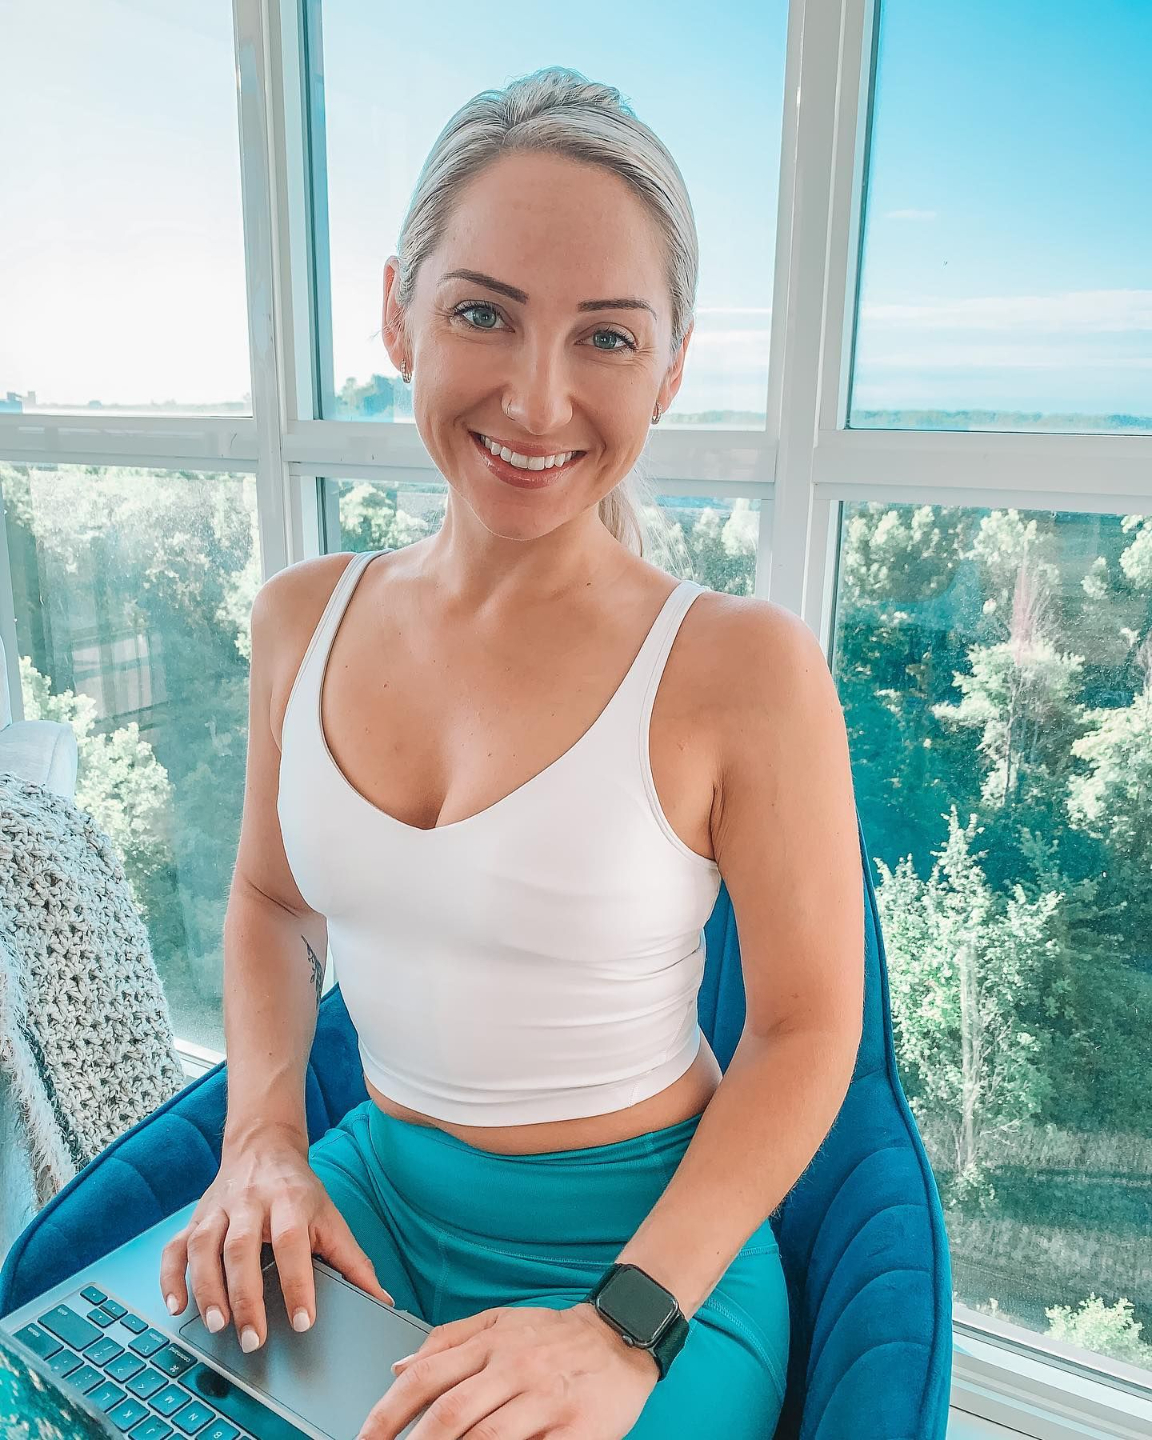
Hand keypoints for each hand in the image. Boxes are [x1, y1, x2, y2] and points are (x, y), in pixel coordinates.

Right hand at [159, 1123, 394, 1351]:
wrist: (264, 1146)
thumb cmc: (300, 1191)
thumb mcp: (330, 1216)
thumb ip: (352, 1260)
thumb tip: (382, 1299)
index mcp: (290, 1201)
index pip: (291, 1243)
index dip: (297, 1283)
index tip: (303, 1322)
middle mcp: (250, 1203)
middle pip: (242, 1247)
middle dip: (246, 1296)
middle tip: (252, 1338)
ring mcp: (218, 1210)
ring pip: (204, 1247)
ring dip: (207, 1288)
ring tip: (217, 1325)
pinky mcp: (194, 1219)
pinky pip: (174, 1248)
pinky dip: (171, 1278)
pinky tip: (177, 1307)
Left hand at [356, 1301, 659, 1438]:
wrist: (622, 1335)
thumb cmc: (553, 1335)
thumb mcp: (499, 1321)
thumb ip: (447, 1340)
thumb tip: (397, 1367)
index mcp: (490, 1343)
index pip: (425, 1378)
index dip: (387, 1414)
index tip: (364, 1439)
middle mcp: (514, 1367)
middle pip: (450, 1413)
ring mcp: (545, 1398)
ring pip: (487, 1438)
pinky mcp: (577, 1427)